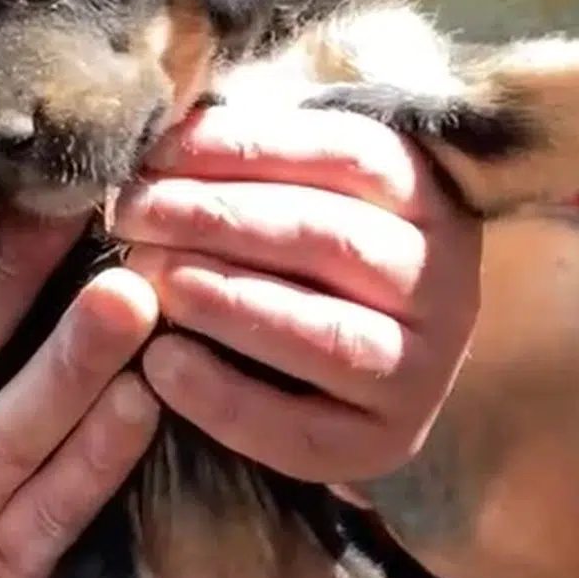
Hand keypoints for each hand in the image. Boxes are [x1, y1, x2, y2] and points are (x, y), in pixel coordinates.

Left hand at [114, 105, 481, 482]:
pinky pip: (301, 429)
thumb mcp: (299, 194)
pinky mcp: (384, 446)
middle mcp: (445, 285)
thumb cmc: (306, 266)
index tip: (160, 150)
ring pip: (324, 333)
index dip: (249, 147)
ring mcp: (423, 372)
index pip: (348, 156)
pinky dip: (224, 397)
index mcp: (429, 201)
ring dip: (225, 300)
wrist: (351, 383)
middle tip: (133, 214)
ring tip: (145, 278)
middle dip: (218, 218)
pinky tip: (159, 365)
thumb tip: (163, 131)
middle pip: (330, 237)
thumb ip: (254, 164)